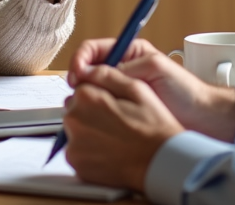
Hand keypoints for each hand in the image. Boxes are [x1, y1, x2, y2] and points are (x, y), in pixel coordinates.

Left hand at [63, 64, 182, 190]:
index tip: (112, 105)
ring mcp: (74, 145)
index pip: (81, 88)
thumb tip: (86, 69)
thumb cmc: (152, 126)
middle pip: (75, 109)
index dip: (99, 95)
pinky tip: (110, 151)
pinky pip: (78, 152)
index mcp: (86, 97)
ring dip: (89, 132)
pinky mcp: (77, 165)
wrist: (160, 162)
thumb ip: (106, 74)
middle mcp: (74, 120)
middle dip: (91, 113)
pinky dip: (90, 152)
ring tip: (114, 138)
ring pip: (76, 131)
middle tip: (116, 122)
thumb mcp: (135, 88)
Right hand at [69, 38, 234, 141]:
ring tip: (86, 107)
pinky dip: (94, 112)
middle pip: (87, 70)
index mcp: (129, 53)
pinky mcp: (122, 112)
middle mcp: (121, 70)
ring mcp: (121, 92)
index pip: (93, 50)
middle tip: (78, 94)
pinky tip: (95, 118)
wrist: (201, 118)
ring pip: (91, 91)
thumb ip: (125, 66)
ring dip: (85, 97)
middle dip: (79, 81)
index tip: (77, 75)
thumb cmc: (185, 90)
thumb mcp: (155, 67)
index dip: (80, 60)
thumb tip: (95, 72)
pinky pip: (101, 109)